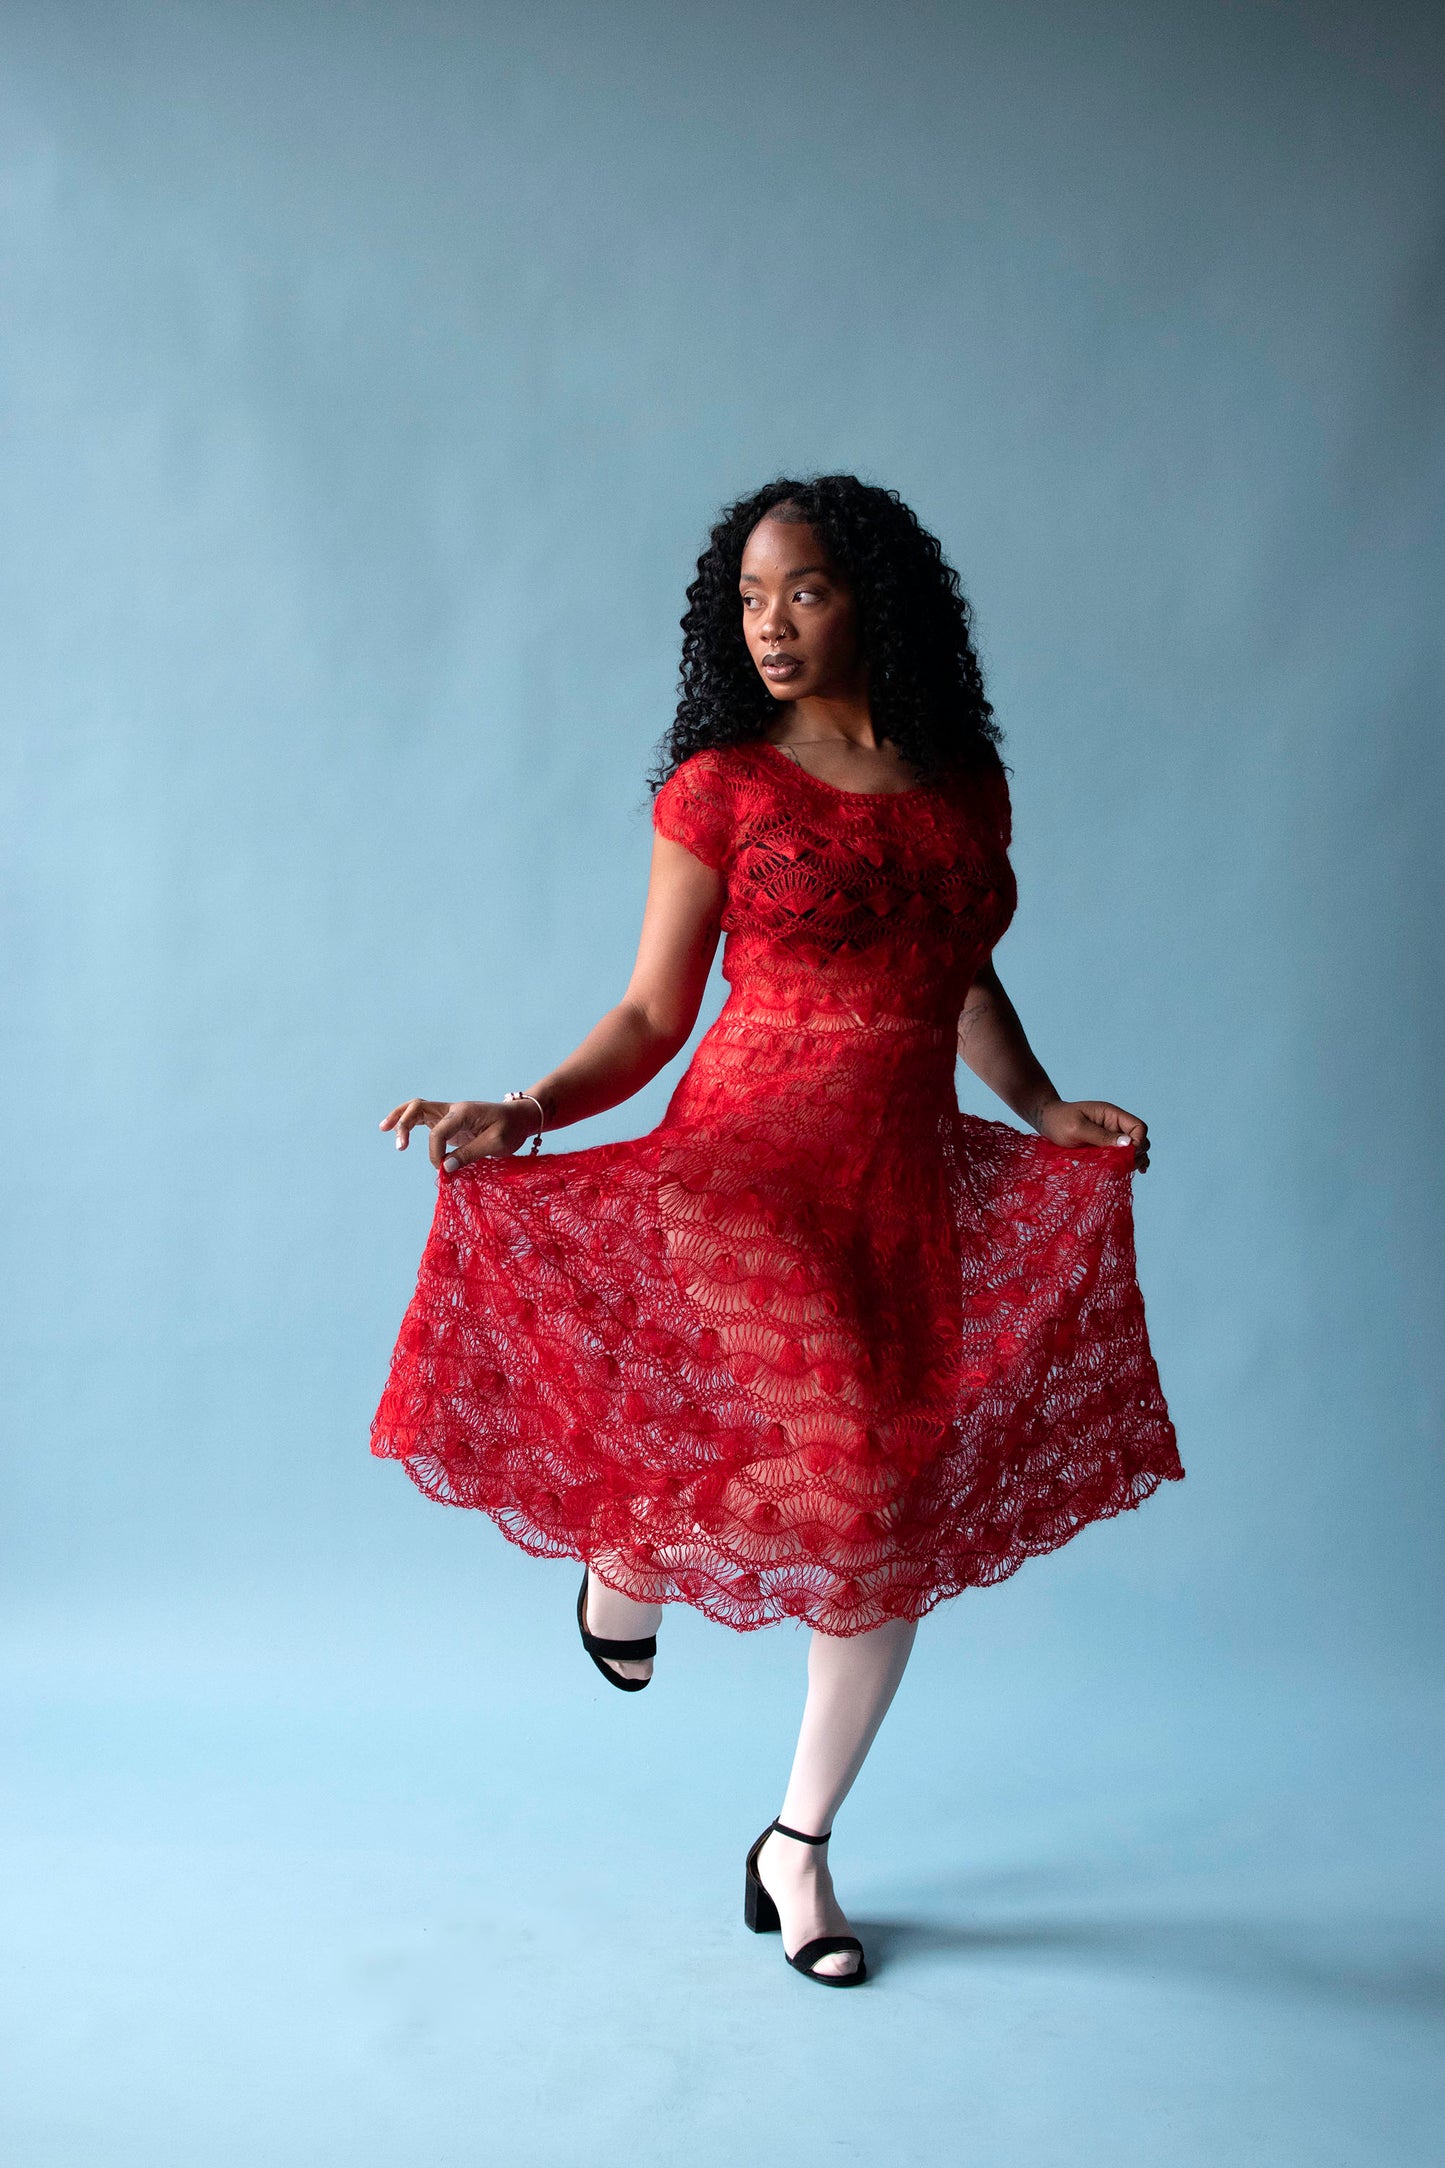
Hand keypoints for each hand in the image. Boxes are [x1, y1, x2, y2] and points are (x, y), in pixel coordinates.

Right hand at [379, 1097, 538, 1171]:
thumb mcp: (497, 1144)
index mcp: (464, 1113)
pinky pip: (424, 1118)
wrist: (520, 1118)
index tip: (444, 1170)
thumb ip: (471, 1154)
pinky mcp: (448, 1121)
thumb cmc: (512, 1129)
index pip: (438, 1131)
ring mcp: (449, 1114)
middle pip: (419, 1107)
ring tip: (383, 1129)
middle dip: (405, 1124)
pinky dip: (409, 1122)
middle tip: (400, 1147)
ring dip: (400, 1118)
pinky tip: (399, 1134)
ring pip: (417, 1108)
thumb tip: (445, 1168)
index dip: (436, 1153)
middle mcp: (453, 1110)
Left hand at [1035, 1096, 1149, 1171]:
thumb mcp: (1078, 1128)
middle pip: (1140, 1140)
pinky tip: (1128, 1171)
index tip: (1126, 1156)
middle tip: (1124, 1167)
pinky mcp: (1105, 1146)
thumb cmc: (1059, 1121)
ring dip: (1134, 1161)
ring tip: (1129, 1171)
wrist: (1046, 1121)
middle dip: (1137, 1154)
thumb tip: (1128, 1144)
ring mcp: (1111, 1136)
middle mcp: (1116, 1125)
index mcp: (1112, 1115)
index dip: (1138, 1143)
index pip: (1139, 1127)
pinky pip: (1122, 1155)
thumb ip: (1101, 1136)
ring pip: (1134, 1149)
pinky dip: (1127, 1163)